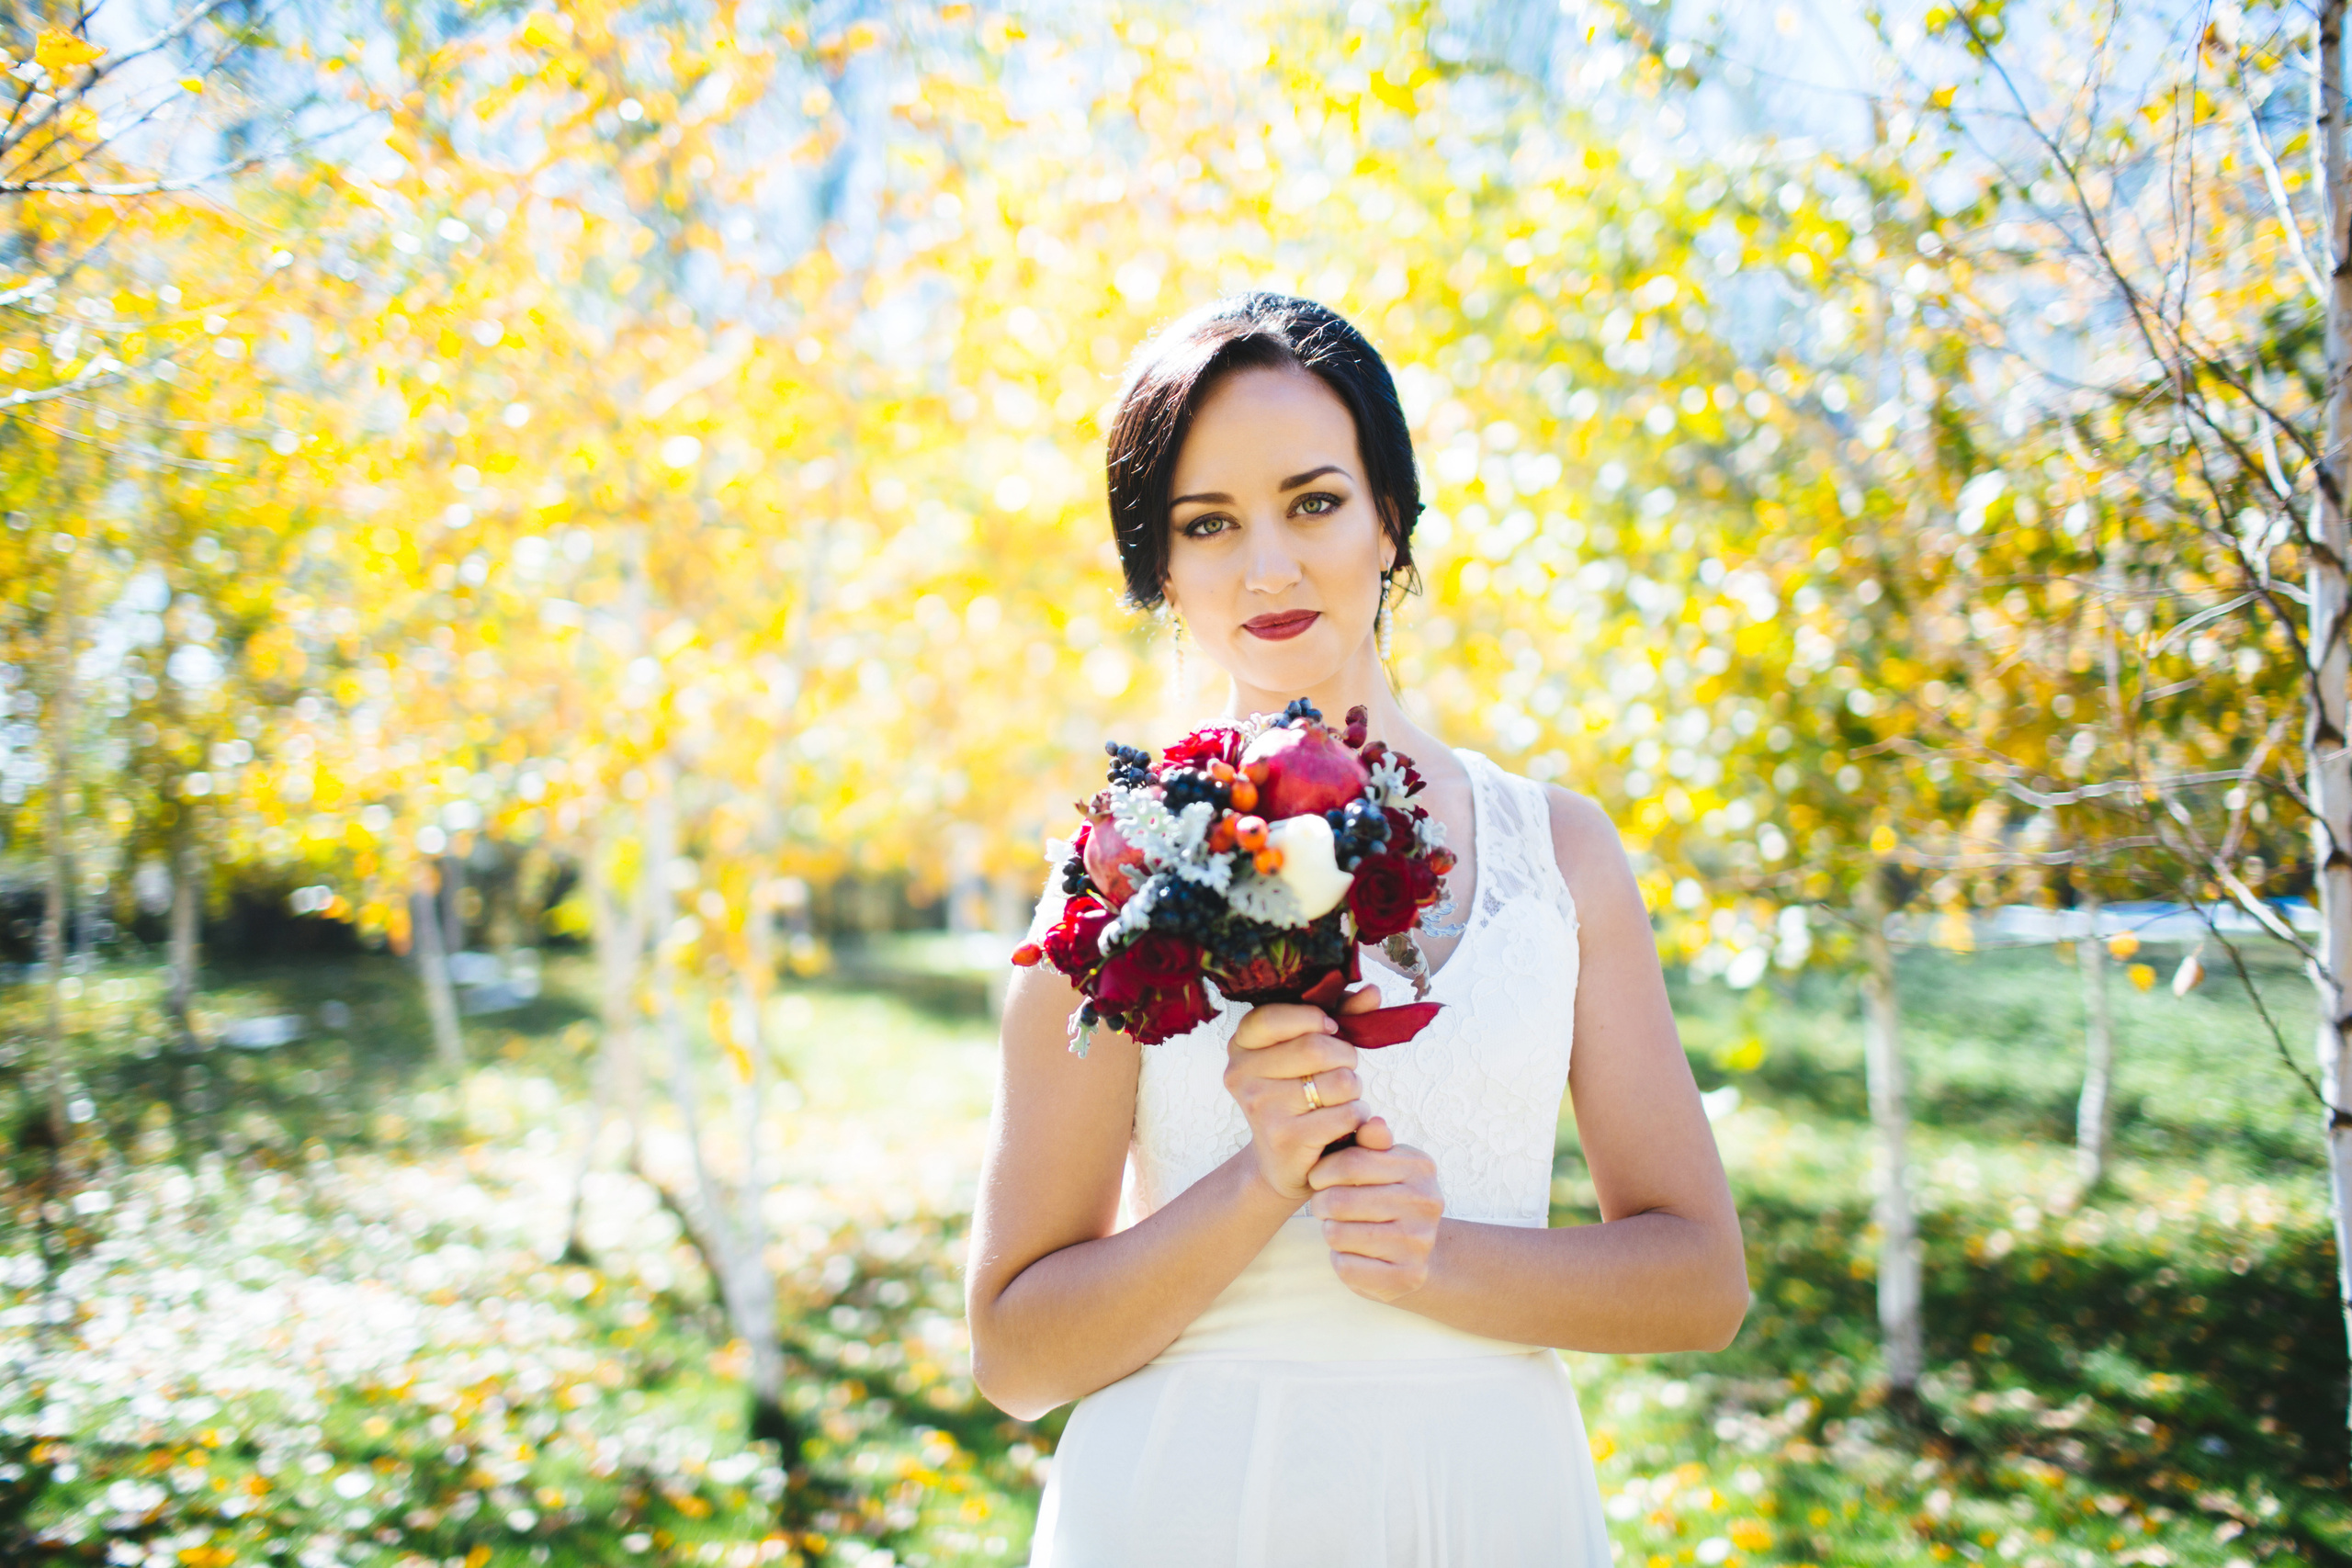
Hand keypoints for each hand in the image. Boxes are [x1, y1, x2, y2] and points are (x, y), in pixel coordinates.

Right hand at [1225, 998, 1366, 1203]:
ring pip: (1339, 1082)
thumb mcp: (1313, 1049)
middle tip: (1341, 1071)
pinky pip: (1346, 1114)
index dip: (1314, 1019)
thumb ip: (1342, 1014)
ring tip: (1337, 1101)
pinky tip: (1342, 1125)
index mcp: (1241, 1044)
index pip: (1273, 1016)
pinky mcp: (1285, 1137)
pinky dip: (1357, 1117)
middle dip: (1345, 1058)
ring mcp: (1260, 1107)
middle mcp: (1241, 1073)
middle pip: (1317, 1047)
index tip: (1330, 1030)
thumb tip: (1373, 991)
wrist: (1284, 1163)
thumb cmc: (1303, 1095)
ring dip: (1353, 1092)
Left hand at [1306, 1117, 1443, 1301]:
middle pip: (1339, 1200)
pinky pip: (1346, 1266)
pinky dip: (1341, 1260)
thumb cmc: (1388, 1199)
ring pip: (1337, 1234)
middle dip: (1321, 1204)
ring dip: (1330, 1232)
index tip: (1318, 1178)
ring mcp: (1419, 1242)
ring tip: (1342, 1228)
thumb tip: (1372, 1123)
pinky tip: (1354, 1254)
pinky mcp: (1408, 1276)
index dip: (1322, 1171)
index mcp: (1420, 1167)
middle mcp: (1426, 1203)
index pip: (1351, 1161)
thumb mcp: (1383, 1164)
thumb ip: (1370, 1144)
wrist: (1419, 1252)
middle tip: (1325, 1207)